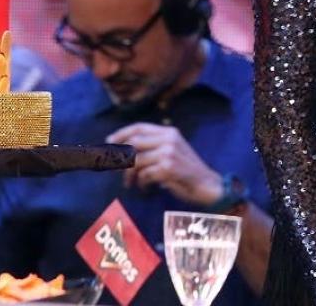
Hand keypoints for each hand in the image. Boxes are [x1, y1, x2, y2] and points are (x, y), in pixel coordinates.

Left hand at [107, 122, 221, 206]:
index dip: (121, 133)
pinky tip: (145, 188)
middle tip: (112, 168)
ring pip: (136, 161)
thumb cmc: (186, 170)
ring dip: (129, 175)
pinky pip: (144, 175)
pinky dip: (141, 184)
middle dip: (119, 156)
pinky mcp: (167, 168)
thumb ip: (154, 146)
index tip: (108, 141)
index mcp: (169, 132)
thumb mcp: (173, 150)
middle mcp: (169, 139)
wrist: (206, 184)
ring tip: (131, 183)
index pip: (139, 127)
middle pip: (133, 143)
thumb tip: (123, 149)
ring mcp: (168, 153)